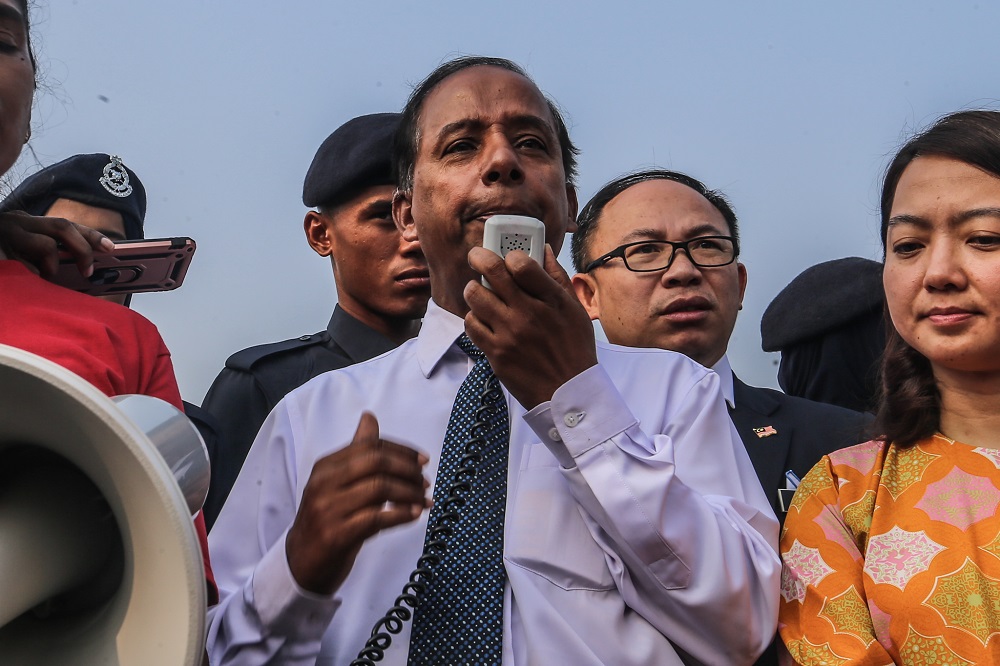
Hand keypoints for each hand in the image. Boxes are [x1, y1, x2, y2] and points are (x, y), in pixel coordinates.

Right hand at [0, 211, 113, 277]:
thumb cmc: (5, 257)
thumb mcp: (24, 253)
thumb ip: (48, 257)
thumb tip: (82, 273)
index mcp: (26, 222)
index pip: (65, 224)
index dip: (90, 235)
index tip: (112, 248)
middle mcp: (16, 222)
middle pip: (60, 226)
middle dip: (82, 248)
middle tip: (88, 271)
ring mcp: (5, 234)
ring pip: (43, 244)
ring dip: (52, 265)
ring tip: (43, 277)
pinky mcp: (1, 252)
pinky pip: (23, 264)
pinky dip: (31, 274)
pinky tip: (22, 278)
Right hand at [285, 412, 429, 595]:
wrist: (301, 562)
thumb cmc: (327, 518)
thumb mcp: (337, 482)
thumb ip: (356, 452)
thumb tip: (370, 417)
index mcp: (326, 466)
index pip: (370, 446)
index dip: (401, 451)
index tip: (423, 460)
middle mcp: (323, 484)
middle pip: (376, 462)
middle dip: (408, 469)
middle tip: (424, 481)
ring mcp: (328, 509)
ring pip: (380, 489)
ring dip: (409, 493)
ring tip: (424, 500)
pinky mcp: (336, 535)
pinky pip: (377, 518)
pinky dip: (401, 515)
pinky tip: (414, 515)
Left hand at [464, 245, 597, 408]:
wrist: (568, 394)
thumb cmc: (574, 349)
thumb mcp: (575, 310)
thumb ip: (556, 277)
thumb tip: (542, 250)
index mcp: (551, 301)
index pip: (521, 263)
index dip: (510, 254)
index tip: (508, 257)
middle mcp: (528, 314)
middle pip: (491, 272)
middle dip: (479, 257)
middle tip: (477, 257)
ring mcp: (509, 334)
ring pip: (474, 296)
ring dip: (475, 290)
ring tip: (481, 292)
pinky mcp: (496, 354)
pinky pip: (471, 324)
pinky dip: (474, 318)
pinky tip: (484, 319)